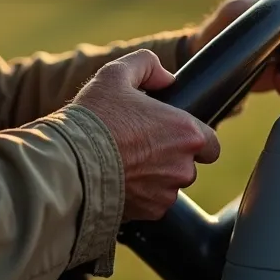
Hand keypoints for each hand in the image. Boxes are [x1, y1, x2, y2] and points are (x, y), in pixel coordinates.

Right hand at [71, 50, 221, 220]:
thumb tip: (166, 77)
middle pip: (188, 165)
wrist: (69, 164)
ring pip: (169, 186)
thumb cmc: (95, 118)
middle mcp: (183, 167)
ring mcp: (166, 194)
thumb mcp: (116, 74)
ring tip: (125, 163)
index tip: (172, 134)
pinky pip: (151, 204)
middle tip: (141, 145)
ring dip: (155, 178)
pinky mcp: (149, 214)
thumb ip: (146, 65)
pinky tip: (118, 180)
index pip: (211, 143)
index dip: (193, 139)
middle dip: (170, 157)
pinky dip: (139, 195)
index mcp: (186, 133)